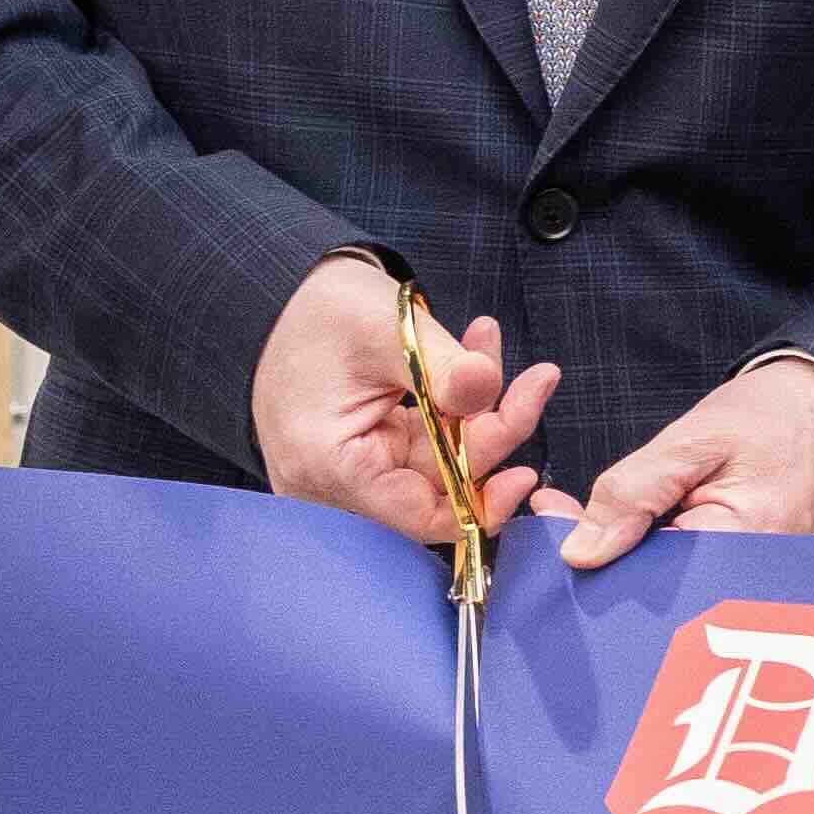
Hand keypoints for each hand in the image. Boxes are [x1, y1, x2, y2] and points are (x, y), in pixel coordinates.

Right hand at [254, 256, 551, 543]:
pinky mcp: (369, 455)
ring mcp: (351, 474)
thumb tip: (488, 385)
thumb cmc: (320, 311)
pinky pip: (427, 447)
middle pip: (439, 488)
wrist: (281, 298)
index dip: (481, 498)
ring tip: (488, 343)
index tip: (527, 466)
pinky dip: (453, 408)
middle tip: (533, 379)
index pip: (422, 514)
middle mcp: (335, 487)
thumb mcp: (384, 327)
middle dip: (489, 432)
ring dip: (476, 411)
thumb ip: (440, 364)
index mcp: (330, 467)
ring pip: (440, 464)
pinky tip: (473, 359)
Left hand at [549, 353, 813, 567]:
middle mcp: (751, 582)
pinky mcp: (752, 582)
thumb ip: (635, 490)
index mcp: (740, 544)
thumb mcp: (696, 438)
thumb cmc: (775, 416)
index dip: (590, 551)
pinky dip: (660, 557)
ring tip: (608, 514)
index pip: (643, 576)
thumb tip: (580, 552)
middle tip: (571, 511)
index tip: (550, 512)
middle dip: (605, 559)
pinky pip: (692, 581)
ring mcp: (755, 587)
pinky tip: (642, 528)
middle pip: (654, 595)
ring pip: (670, 590)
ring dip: (630, 557)